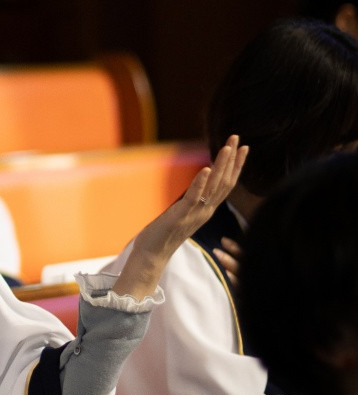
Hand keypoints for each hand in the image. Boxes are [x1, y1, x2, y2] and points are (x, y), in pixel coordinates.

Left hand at [113, 135, 248, 298]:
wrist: (151, 256)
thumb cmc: (162, 235)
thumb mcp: (182, 214)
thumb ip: (192, 201)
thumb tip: (196, 186)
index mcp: (206, 209)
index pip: (227, 185)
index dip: (236, 166)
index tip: (243, 148)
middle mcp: (205, 211)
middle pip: (225, 182)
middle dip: (233, 159)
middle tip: (238, 138)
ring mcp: (195, 214)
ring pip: (214, 187)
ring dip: (221, 166)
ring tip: (228, 148)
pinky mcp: (181, 216)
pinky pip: (194, 198)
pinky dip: (200, 183)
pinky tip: (205, 169)